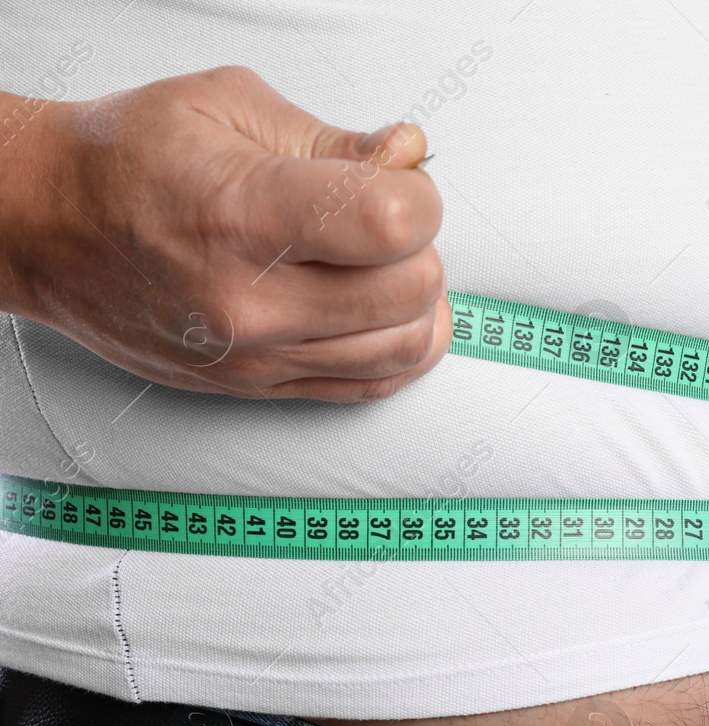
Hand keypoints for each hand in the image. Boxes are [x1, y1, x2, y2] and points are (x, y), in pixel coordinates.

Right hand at [1, 66, 449, 401]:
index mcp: (244, 213)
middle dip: (418, 245)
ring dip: (413, 299)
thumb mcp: (228, 106)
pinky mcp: (258, 388)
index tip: (394, 179)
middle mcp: (251, 300)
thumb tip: (409, 157)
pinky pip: (372, 385)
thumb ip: (335, 139)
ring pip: (405, 346)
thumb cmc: (126, 158)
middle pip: (413, 289)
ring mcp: (256, 355)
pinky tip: (375, 308)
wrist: (43, 223)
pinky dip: (395, 345)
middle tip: (380, 219)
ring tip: (377, 263)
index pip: (395, 223)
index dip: (418, 194)